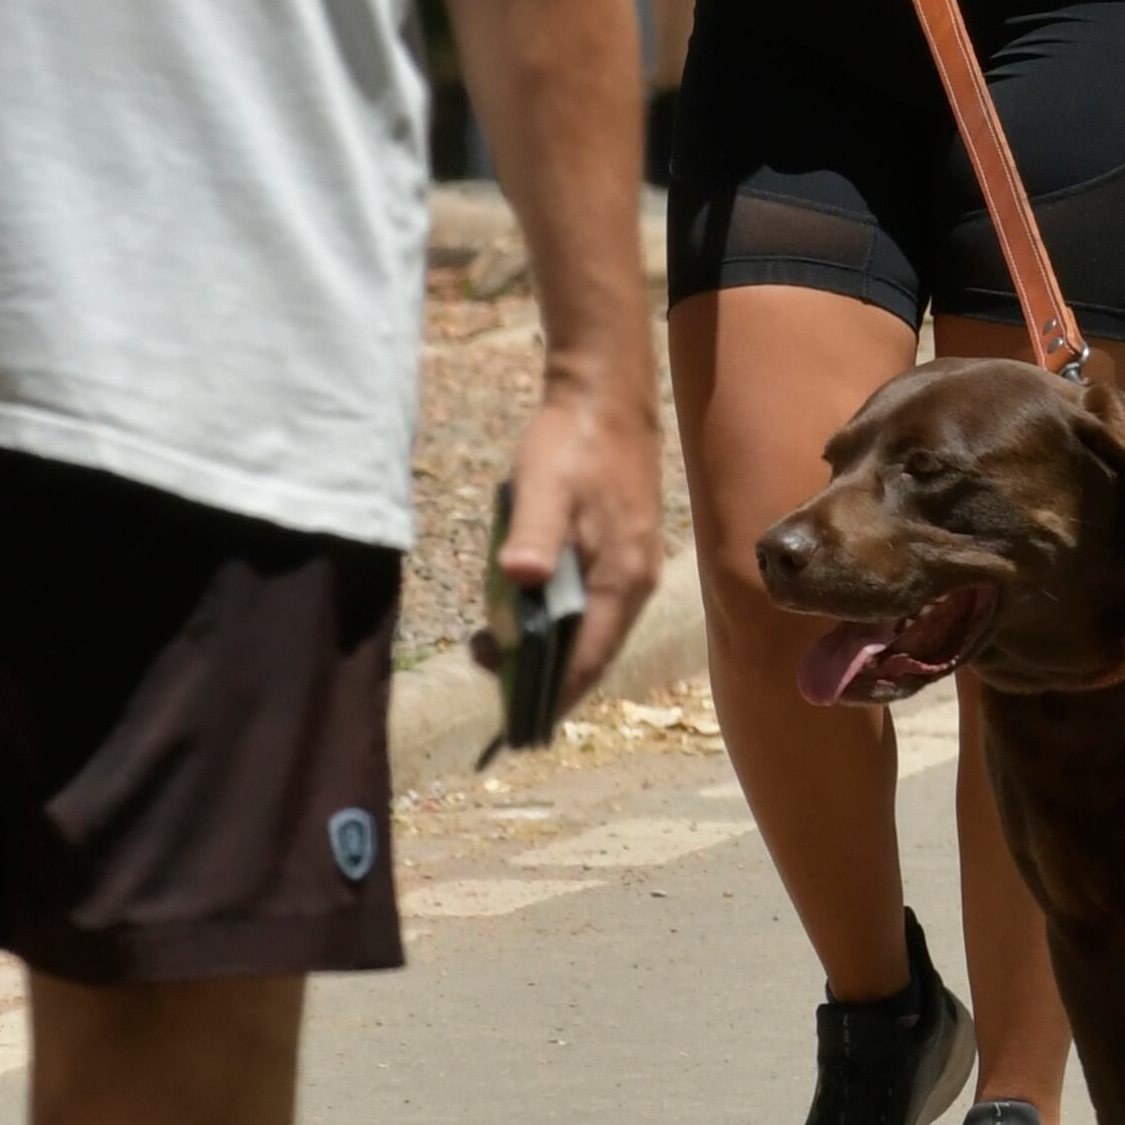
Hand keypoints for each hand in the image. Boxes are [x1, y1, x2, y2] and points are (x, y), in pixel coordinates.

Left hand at [476, 387, 665, 713]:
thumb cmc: (572, 442)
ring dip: (550, 648)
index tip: (519, 727)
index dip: (554, 696)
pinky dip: (560, 621)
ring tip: (496, 649)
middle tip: (490, 678)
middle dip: (544, 677)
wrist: (605, 396)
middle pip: (592, 651)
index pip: (588, 658)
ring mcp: (631, 567)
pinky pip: (592, 606)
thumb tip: (521, 580)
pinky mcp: (622, 552)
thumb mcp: (544, 486)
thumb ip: (534, 535)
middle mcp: (633, 581)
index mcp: (620, 576)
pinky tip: (527, 614)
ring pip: (592, 629)